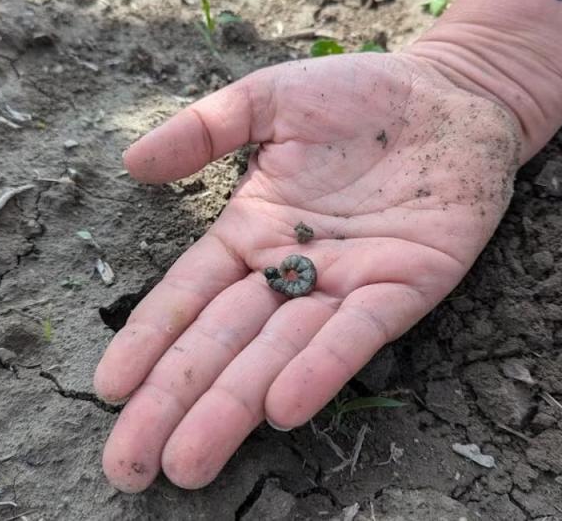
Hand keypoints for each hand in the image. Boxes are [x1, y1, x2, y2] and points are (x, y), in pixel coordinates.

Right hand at [93, 52, 520, 491]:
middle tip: (128, 466)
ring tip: (188, 462)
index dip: (149, 343)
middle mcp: (289, 271)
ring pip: (278, 356)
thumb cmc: (359, 97)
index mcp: (250, 232)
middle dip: (174, 404)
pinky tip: (280, 410)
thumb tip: (131, 165)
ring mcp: (344, 285)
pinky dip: (319, 370)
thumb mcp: (268, 99)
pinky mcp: (403, 288)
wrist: (453, 97)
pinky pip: (355, 335)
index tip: (109, 389)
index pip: (187, 297)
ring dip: (232, 409)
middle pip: (221, 345)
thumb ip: (202, 129)